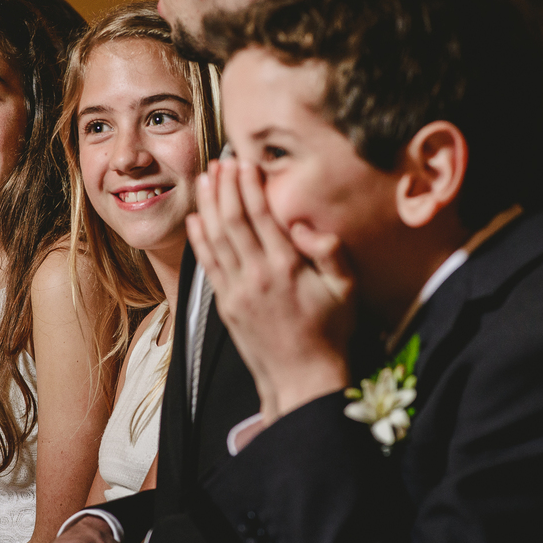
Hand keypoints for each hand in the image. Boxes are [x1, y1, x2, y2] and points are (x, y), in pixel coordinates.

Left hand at [188, 160, 353, 425]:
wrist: (303, 380)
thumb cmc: (331, 334)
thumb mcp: (346, 291)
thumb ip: (329, 252)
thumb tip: (303, 224)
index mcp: (286, 268)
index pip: (260, 215)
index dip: (249, 185)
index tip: (244, 163)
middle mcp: (256, 276)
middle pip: (232, 220)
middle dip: (224, 187)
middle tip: (219, 162)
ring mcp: (236, 291)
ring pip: (215, 238)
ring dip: (208, 205)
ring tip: (204, 179)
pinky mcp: (226, 305)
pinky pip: (208, 264)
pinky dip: (200, 239)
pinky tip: (196, 219)